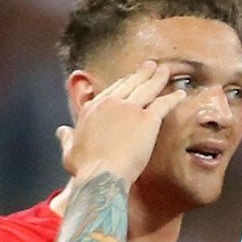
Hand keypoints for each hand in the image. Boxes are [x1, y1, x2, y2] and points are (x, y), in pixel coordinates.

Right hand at [56, 60, 179, 184]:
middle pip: (129, 83)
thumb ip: (66, 138)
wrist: (101, 175)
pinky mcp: (146, 120)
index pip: (111, 91)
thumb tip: (61, 131)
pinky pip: (163, 104)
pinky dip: (173, 98)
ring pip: (146, 88)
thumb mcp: (69, 151)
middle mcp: (110, 103)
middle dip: (141, 74)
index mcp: (93, 109)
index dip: (123, 84)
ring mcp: (129, 109)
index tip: (130, 80)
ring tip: (165, 71)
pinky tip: (180, 94)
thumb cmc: (85, 169)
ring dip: (157, 78)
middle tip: (150, 66)